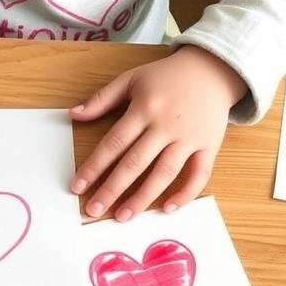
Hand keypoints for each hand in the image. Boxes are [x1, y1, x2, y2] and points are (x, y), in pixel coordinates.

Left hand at [70, 45, 246, 219]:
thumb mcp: (132, 79)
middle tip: (94, 210)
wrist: (213, 68)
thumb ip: (102, 98)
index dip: (94, 166)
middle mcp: (166, 124)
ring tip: (124, 216)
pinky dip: (186, 193)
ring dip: (143, 198)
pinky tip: (167, 209)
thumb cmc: (167, 76)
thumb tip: (73, 114)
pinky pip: (200, 174)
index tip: (78, 186)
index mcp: (144, 108)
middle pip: (135, 163)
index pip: (114, 143)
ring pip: (164, 173)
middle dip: (112, 189)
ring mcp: (189, 137)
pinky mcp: (209, 145)